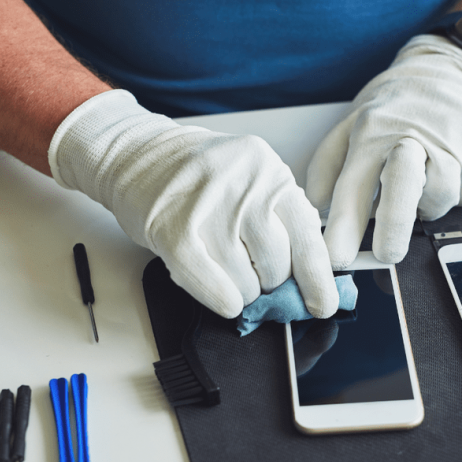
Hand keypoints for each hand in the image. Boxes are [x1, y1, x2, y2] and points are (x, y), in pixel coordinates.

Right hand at [49, 90, 338, 318]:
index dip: (318, 280)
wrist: (139, 155)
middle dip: (268, 282)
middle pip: (277, 265)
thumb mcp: (253, 184)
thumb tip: (308, 282)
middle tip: (250, 270)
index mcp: (273, 173)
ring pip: (245, 281)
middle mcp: (246, 184)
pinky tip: (224, 300)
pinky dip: (220, 298)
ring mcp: (210, 204)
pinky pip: (210, 281)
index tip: (323, 305)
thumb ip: (282, 223)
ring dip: (239, 292)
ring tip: (224, 270)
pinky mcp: (174, 227)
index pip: (308, 237)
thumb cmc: (201, 179)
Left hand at [305, 35, 461, 268]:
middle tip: (386, 255)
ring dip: (424, 206)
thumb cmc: (394, 106)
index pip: (354, 186)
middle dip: (392, 227)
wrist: (448, 72)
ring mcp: (451, 148)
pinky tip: (444, 171)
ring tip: (419, 182)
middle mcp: (412, 137)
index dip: (345, 227)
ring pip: (438, 199)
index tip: (337, 258)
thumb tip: (317, 207)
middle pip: (403, 188)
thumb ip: (327, 165)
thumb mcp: (350, 124)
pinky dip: (450, 195)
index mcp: (373, 131)